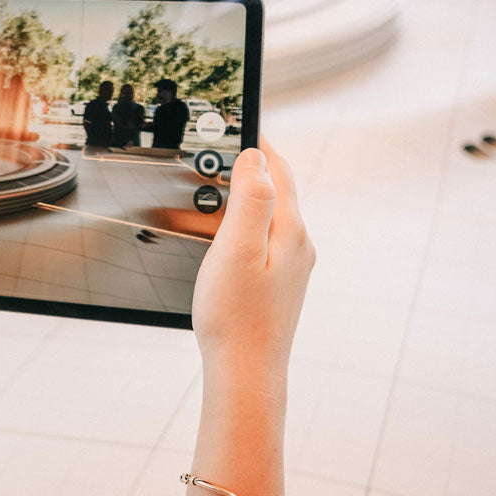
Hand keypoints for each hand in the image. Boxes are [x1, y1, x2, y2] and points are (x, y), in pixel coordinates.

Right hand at [192, 139, 313, 377]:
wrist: (245, 374)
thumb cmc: (236, 316)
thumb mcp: (237, 248)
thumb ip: (250, 199)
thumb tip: (256, 155)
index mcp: (290, 230)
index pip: (278, 169)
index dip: (257, 142)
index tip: (238, 121)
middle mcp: (297, 245)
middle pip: (272, 191)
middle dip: (241, 172)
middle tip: (209, 156)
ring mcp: (289, 266)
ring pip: (261, 218)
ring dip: (232, 203)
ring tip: (197, 200)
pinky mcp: (277, 284)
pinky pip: (256, 242)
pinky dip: (232, 231)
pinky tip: (212, 243)